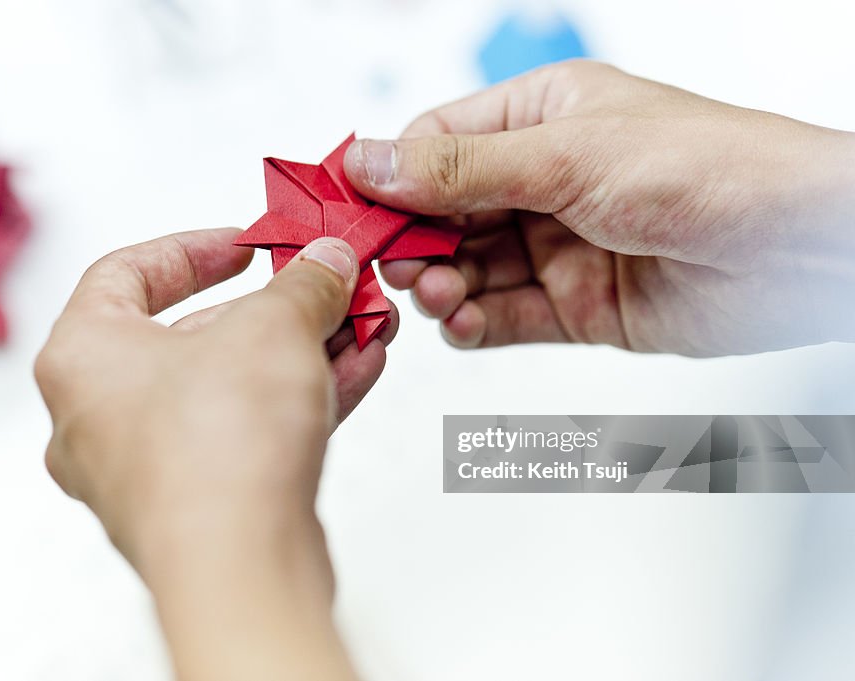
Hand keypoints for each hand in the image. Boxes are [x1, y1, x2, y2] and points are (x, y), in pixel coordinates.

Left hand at [35, 229, 382, 680]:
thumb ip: (302, 284)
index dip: (192, 249)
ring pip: (230, 388)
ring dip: (301, 352)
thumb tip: (325, 263)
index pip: (125, 273)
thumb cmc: (215, 449)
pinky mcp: (197, 505)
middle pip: (194, 335)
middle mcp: (100, 414)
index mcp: (82, 355)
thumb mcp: (272, 327)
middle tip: (323, 287)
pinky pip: (249, 433)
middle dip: (275, 308)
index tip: (246, 243)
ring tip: (360, 324)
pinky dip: (300, 399)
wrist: (238, 566)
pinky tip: (357, 369)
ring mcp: (148, 466)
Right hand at [344, 60, 854, 355]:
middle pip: (444, 213)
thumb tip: (370, 160)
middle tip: (389, 267)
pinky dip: (475, 324)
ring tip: (435, 296)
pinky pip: (503, 316)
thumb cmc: (709, 168)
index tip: (353, 213)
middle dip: (413, 242)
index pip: (436, 144)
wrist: (798, 251)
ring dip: (441, 286)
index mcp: (540, 118)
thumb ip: (460, 168)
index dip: (390, 178)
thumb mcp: (566, 156)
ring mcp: (558, 244)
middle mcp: (544, 180)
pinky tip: (462, 324)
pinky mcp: (576, 304)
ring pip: (468, 269)